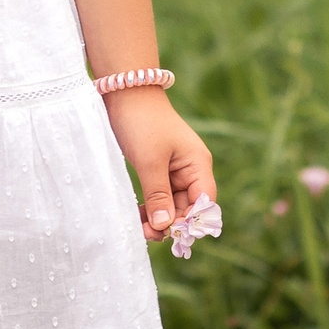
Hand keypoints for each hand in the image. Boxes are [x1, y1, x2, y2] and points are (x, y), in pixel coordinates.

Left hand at [102, 88, 216, 239]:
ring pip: (172, 205)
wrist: (125, 94)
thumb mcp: (150, 161)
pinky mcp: (158, 170)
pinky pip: (160, 197)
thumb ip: (159, 195)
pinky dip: (151, 208)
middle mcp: (191, 170)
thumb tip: (165, 227)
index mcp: (198, 164)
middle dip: (170, 223)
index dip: (191, 221)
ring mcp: (174, 171)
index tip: (170, 235)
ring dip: (159, 219)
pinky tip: (139, 217)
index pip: (203, 203)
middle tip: (146, 234)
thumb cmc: (142, 123)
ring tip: (140, 229)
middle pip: (188, 207)